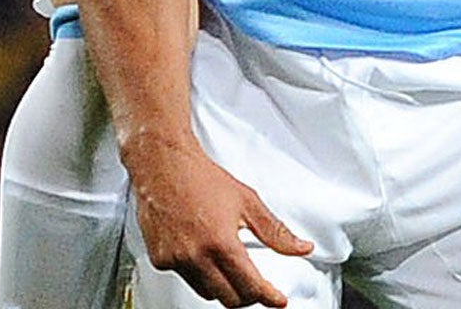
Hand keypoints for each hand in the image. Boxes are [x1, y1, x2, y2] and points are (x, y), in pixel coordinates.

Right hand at [128, 141, 312, 307]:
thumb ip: (276, 231)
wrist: (164, 165)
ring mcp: (176, 260)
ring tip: (230, 265)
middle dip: (248, 295)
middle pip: (230, 298)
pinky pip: (186, 278)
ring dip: (223, 286)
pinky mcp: (160, 260)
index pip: (251, 286)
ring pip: (207, 292)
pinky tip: (203, 254)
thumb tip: (300, 248)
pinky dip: (199, 273)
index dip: (268, 297)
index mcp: (221, 242)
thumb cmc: (201, 178)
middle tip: (257, 284)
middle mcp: (196, 256)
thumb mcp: (247, 201)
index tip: (277, 300)